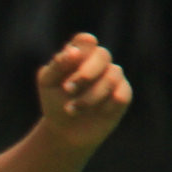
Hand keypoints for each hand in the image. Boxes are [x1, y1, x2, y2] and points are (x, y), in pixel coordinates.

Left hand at [35, 33, 131, 150]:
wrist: (64, 130)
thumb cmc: (54, 101)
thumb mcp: (47, 83)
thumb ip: (57, 65)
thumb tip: (72, 51)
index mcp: (80, 54)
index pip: (85, 41)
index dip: (81, 47)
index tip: (71, 57)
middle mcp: (99, 61)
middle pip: (102, 55)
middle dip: (85, 73)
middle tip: (67, 89)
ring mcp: (113, 76)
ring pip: (112, 76)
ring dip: (88, 96)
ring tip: (70, 110)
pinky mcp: (123, 93)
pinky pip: (120, 96)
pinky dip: (104, 106)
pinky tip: (94, 113)